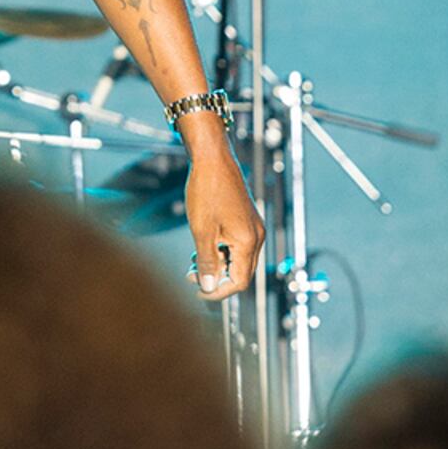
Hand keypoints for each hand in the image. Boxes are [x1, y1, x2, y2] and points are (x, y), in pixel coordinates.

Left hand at [184, 139, 263, 301]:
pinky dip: (220, 250)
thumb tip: (209, 288)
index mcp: (249, 241)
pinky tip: (203, 246)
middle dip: (217, 279)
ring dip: (217, 264)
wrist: (212, 157)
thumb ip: (206, 262)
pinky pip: (237, 244)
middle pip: (240, 272)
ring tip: (193, 261)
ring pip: (238, 258)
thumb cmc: (206, 190)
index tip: (198, 291)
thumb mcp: (202, 231)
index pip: (239, 281)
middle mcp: (256, 235)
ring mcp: (253, 226)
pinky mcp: (246, 219)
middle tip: (191, 276)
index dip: (218, 291)